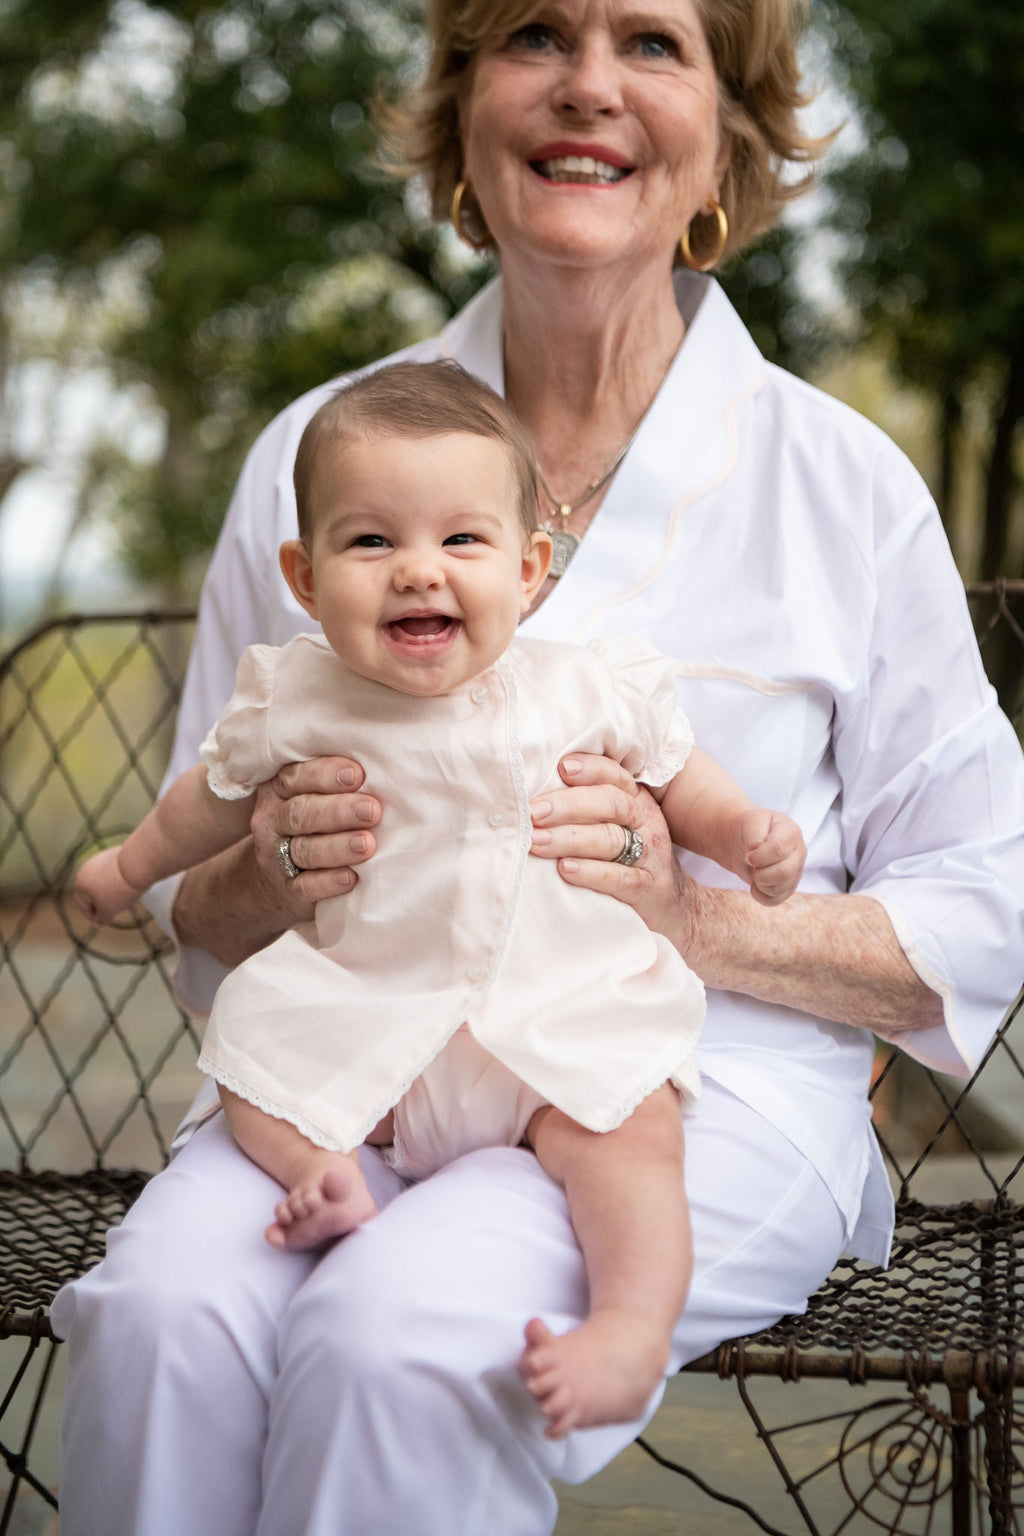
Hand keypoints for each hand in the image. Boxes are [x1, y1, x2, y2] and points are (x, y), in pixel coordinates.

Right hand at [74, 846, 142, 924]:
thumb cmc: (120, 890)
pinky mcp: (114, 853)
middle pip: (93, 891)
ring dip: (113, 891)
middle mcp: (87, 868)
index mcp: (80, 883)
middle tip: (117, 908)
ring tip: (127, 896)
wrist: (138, 864)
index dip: (94, 916)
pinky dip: (120, 880)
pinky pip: (115, 872)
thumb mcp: (108, 911)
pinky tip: (131, 885)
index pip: (83, 905)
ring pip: (105, 881)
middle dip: (104, 902)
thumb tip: (98, 922)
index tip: (106, 920)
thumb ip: (100, 919)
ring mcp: (100, 858)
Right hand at [250, 756, 380, 918]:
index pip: (295, 777)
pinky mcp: (288, 889)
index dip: (325, 774)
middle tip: (372, 810)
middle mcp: (274, 821)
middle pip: (301, 813)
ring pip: (305, 850)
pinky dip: (328, 882)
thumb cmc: (314, 824)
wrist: (276, 879)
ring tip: (367, 844)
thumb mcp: (314, 795)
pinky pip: (305, 886)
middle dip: (339, 811)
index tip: (357, 775)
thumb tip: (385, 768)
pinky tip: (351, 877)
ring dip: (338, 847)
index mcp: (280, 790)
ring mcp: (276, 856)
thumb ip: (339, 782)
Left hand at [528, 753, 695, 946]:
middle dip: (567, 805)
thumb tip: (533, 795)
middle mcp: (645, 822)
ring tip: (535, 842)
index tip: (561, 767)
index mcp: (635, 800)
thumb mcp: (617, 826)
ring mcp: (650, 856)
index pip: (614, 776)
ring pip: (610, 839)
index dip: (590, 769)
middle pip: (609, 803)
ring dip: (569, 838)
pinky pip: (620, 878)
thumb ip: (587, 808)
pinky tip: (565, 869)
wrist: (672, 907)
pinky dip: (591, 872)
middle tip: (533, 812)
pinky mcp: (647, 889)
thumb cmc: (628, 860)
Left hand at [736, 809, 805, 905]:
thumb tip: (758, 853)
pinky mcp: (788, 887)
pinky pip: (774, 900)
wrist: (745, 839)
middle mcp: (798, 853)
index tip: (749, 856)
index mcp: (791, 832)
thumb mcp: (750, 823)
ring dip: (759, 883)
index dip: (759, 857)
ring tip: (754, 870)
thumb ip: (755, 836)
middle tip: (751, 864)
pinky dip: (760, 895)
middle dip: (760, 873)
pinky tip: (756, 883)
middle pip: (784, 872)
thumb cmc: (750, 828)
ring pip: (779, 889)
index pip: (779, 850)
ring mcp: (795, 871)